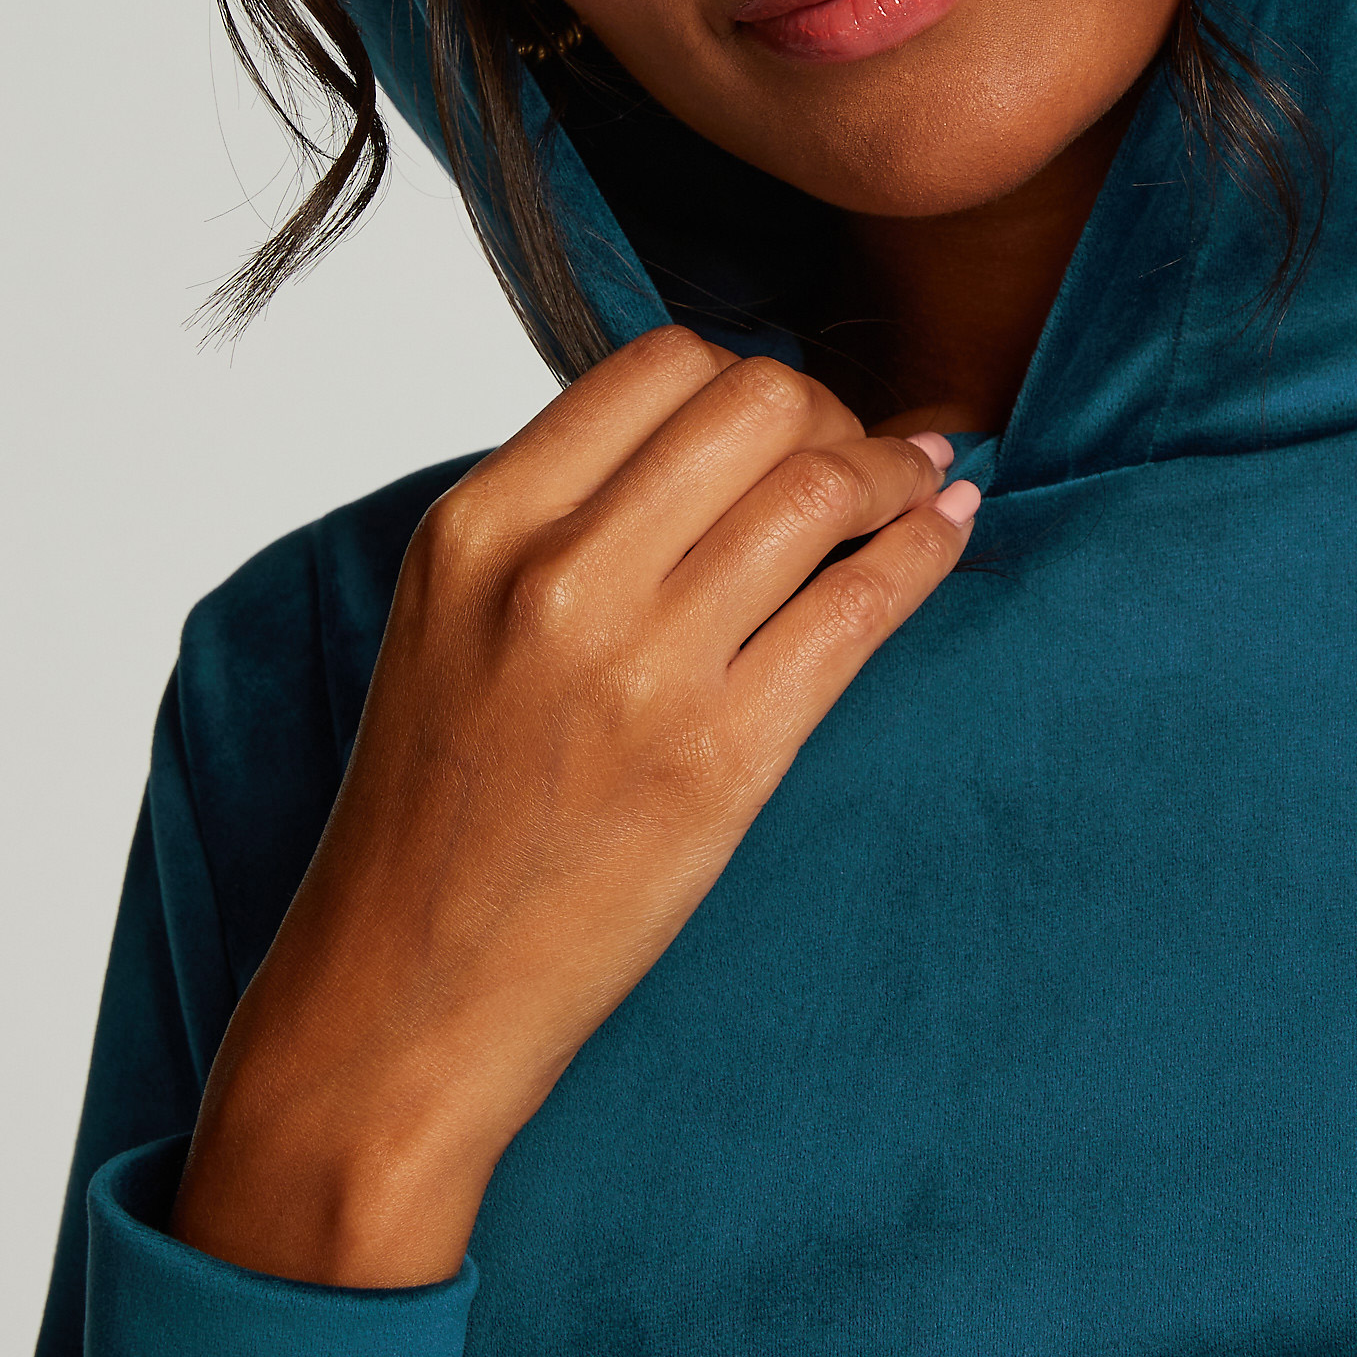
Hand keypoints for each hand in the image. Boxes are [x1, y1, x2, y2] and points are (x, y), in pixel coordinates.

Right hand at [168, 328, 976, 1286]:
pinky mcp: (723, 757)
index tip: (782, 421)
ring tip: (918, 489)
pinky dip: (927, 550)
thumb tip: (718, 434)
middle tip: (856, 458)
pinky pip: (863, 603)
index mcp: (477, 528)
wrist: (406, 992)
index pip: (658, 364)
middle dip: (828, 414)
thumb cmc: (436, 809)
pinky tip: (949, 532)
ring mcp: (643, 668)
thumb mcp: (450, 619)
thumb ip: (559, 516)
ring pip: (819, 489)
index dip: (747, 379)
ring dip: (893, 474)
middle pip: (754, 402)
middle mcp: (554, 578)